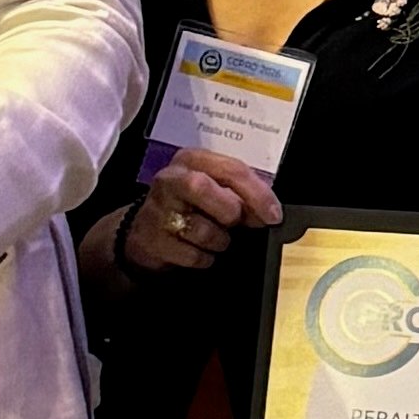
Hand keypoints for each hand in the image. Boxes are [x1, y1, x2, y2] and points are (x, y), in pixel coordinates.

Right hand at [120, 145, 280, 275]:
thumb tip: (268, 212)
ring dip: (219, 241)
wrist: (145, 234)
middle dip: (229, 213)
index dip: (257, 194)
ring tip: (212, 238)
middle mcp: (171, 180)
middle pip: (204, 188)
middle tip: (234, 224)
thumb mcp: (214, 189)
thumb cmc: (188, 208)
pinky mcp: (152, 241)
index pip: (231, 169)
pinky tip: (197, 250)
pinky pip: (194, 256)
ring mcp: (158, 210)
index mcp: (192, 160)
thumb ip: (241, 194)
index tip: (273, 215)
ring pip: (203, 230)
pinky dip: (204, 258)